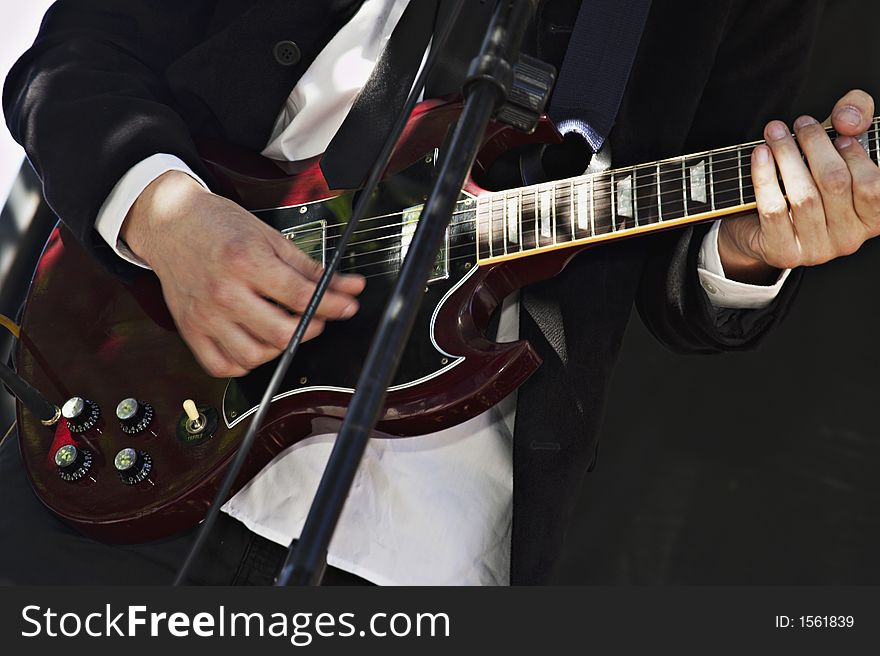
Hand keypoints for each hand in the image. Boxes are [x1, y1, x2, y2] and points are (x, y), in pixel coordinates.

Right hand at [121, 171, 364, 376]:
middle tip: (316, 318)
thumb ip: (311, 268)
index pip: (301, 296)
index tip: (347, 306)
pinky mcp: (190, 330)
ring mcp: (204, 316)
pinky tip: (255, 343)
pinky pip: (222, 366)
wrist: (171, 223)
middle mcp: (223, 292)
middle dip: (310, 328)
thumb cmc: (219, 227)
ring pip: (254, 356)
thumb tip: (349, 287)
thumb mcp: (270, 237)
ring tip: (284, 328)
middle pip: (281, 333)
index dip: (333, 305)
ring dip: (279, 349)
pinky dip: (245, 362)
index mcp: (245, 262)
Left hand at [718, 89, 879, 283]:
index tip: (838, 134)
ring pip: (803, 196)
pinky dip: (764, 176)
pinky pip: (773, 209)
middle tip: (801, 123)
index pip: (872, 186)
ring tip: (775, 132)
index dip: (856, 156)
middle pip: (834, 183)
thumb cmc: (807, 181)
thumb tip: (848, 118)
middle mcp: (848, 239)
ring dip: (787, 156)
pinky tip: (760, 154)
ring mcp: (815, 250)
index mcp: (870, 219)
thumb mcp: (837, 147)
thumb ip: (856, 118)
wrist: (760, 226)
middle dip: (816, 145)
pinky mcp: (782, 252)